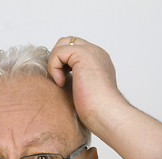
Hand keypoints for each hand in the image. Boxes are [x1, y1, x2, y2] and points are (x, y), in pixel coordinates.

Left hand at [48, 36, 161, 158]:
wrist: (107, 114)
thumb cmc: (97, 111)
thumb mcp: (82, 92)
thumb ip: (75, 81)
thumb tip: (60, 81)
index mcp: (98, 61)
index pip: (74, 49)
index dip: (62, 62)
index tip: (62, 82)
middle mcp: (96, 53)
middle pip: (67, 42)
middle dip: (57, 59)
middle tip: (59, 79)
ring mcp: (91, 52)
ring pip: (61, 44)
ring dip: (55, 63)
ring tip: (61, 82)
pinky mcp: (83, 55)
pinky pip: (58, 52)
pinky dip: (54, 67)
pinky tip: (61, 83)